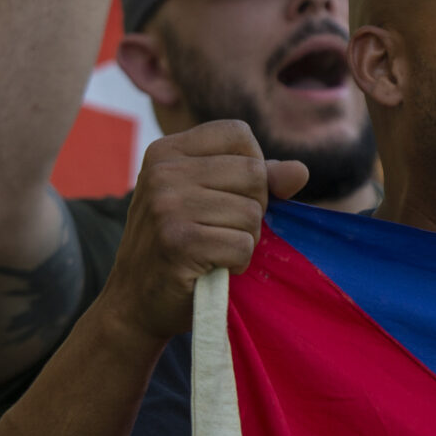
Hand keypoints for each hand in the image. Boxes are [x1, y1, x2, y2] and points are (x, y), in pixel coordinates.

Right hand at [98, 121, 305, 343]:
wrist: (135, 302)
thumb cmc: (180, 245)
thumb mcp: (211, 199)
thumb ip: (256, 179)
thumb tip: (300, 171)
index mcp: (167, 151)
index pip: (238, 133)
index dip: (252, 167)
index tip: (229, 195)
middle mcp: (162, 171)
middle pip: (254, 173)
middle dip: (253, 208)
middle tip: (220, 230)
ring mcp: (166, 205)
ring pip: (252, 213)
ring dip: (244, 240)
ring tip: (212, 250)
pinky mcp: (178, 241)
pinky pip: (243, 245)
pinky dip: (237, 262)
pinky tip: (211, 267)